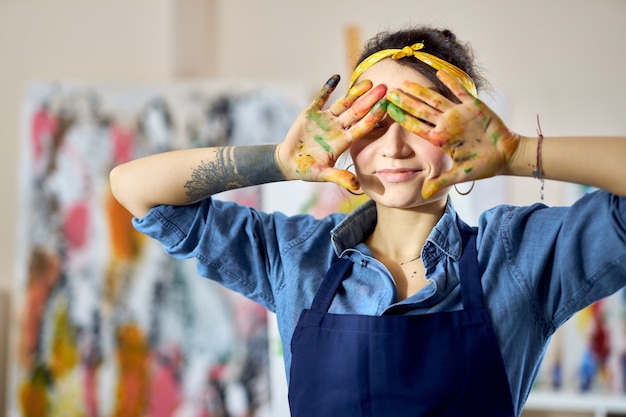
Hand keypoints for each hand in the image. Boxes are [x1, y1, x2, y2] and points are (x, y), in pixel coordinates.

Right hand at [277, 75, 387, 189]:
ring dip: (354, 92)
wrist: (289, 162)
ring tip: (368, 82)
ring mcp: (326, 119)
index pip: (362, 127)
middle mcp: (338, 128)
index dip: (373, 117)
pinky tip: (336, 77)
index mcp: (343, 142)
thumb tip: (357, 187)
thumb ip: (339, 177)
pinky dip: (327, 88)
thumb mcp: (323, 174)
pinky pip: (321, 98)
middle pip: (357, 112)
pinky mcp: (312, 112)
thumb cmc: (307, 170)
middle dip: (370, 101)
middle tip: (384, 88)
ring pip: (343, 103)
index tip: (385, 107)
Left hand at [385, 70, 519, 198]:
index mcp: (439, 140)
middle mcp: (445, 125)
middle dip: (404, 101)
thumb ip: (441, 181)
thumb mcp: (459, 175)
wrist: (506, 156)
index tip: (386, 112)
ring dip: (420, 90)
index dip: (401, 119)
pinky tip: (439, 72)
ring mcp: (458, 114)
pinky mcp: (474, 106)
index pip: (415, 127)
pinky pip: (460, 92)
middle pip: (420, 110)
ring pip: (435, 99)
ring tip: (405, 82)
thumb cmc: (483, 166)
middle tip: (387, 93)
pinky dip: (451, 82)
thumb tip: (425, 193)